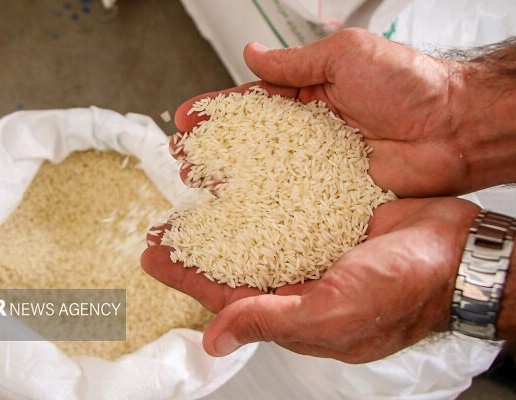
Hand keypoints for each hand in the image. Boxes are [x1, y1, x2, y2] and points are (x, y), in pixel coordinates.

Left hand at [142, 197, 479, 362]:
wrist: (461, 251)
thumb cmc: (409, 289)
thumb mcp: (334, 311)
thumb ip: (272, 320)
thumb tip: (217, 338)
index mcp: (297, 309)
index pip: (226, 295)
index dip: (186, 276)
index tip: (152, 256)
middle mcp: (302, 277)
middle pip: (235, 260)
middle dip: (196, 244)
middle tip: (162, 225)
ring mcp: (317, 244)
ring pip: (256, 227)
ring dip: (223, 212)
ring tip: (193, 191)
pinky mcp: (332, 214)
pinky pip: (286, 202)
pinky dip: (261, 190)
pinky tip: (243, 175)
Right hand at [173, 28, 515, 196]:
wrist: (456, 127)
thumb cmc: (409, 82)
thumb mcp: (346, 54)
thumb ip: (295, 62)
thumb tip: (252, 53)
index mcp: (309, 96)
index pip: (252, 103)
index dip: (218, 110)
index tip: (187, 117)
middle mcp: (309, 134)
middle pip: (251, 144)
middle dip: (215, 150)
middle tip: (184, 159)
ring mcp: (319, 168)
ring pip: (266, 176)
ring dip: (232, 182)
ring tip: (201, 188)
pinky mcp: (334, 196)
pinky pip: (296, 202)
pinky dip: (269, 209)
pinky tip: (244, 215)